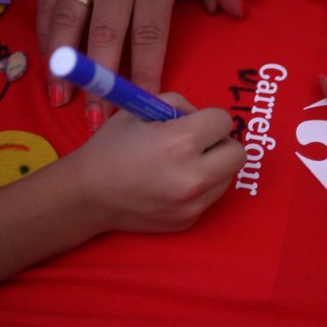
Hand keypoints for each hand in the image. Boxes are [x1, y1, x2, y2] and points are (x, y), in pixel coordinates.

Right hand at [36, 0, 248, 129]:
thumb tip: (234, 11)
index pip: (150, 37)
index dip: (147, 75)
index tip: (146, 106)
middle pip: (105, 40)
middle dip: (101, 83)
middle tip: (97, 119)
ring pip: (67, 24)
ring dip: (63, 65)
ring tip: (60, 98)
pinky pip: (47, 3)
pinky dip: (44, 35)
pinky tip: (47, 62)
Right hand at [68, 93, 246, 232]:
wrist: (88, 195)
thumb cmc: (111, 148)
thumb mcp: (140, 110)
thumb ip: (179, 105)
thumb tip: (204, 117)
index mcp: (179, 143)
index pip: (224, 122)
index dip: (208, 119)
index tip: (192, 124)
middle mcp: (192, 177)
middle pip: (238, 154)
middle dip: (221, 144)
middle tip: (198, 144)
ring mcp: (193, 204)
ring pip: (229, 177)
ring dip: (214, 166)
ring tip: (182, 164)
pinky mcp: (189, 220)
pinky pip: (211, 196)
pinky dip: (201, 187)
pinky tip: (173, 183)